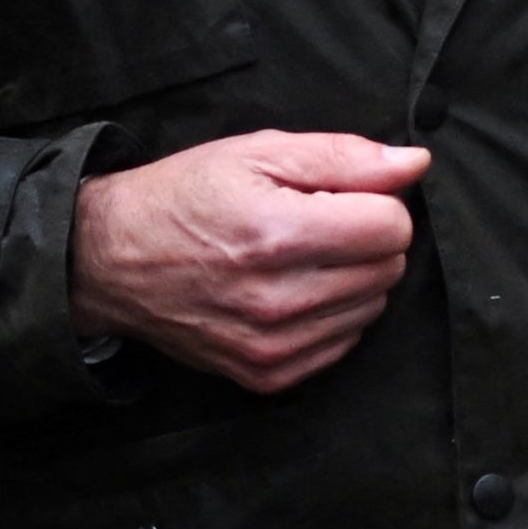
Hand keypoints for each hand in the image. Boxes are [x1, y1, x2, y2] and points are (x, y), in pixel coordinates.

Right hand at [70, 131, 429, 393]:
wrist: (112, 260)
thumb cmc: (186, 196)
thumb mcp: (259, 153)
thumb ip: (345, 156)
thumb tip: (415, 165)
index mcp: (279, 234)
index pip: (392, 226)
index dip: (376, 202)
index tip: (341, 196)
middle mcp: (279, 299)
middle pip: (387, 268)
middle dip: (366, 238)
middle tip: (316, 223)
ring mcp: (272, 345)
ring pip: (372, 307)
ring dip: (352, 278)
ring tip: (300, 257)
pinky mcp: (266, 376)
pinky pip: (343, 344)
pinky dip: (331, 315)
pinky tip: (292, 291)